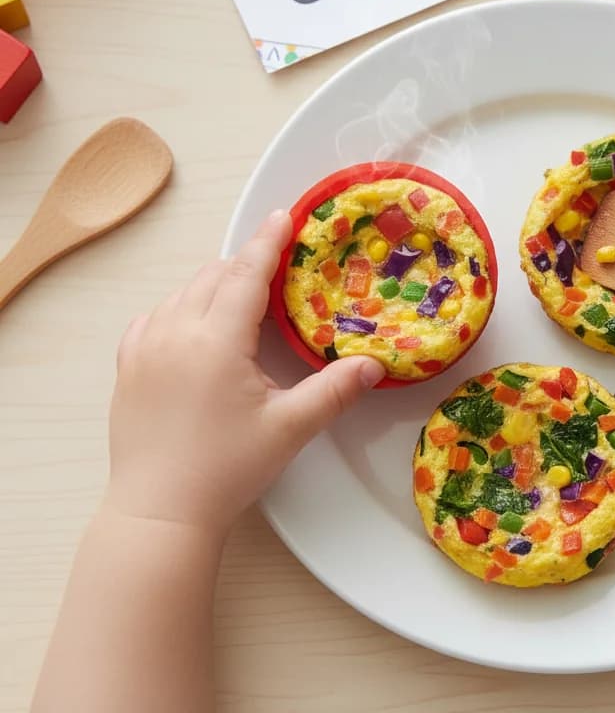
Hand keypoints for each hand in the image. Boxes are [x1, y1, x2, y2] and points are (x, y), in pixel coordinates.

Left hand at [107, 210, 384, 537]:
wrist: (159, 512)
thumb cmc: (226, 469)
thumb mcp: (289, 428)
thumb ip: (334, 390)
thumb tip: (375, 365)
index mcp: (216, 340)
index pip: (246, 273)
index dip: (268, 241)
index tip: (283, 215)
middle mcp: (175, 332)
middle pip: (214, 276)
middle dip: (246, 265)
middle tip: (277, 271)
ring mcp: (145, 348)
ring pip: (183, 293)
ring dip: (214, 286)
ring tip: (242, 302)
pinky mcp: (127, 367)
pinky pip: (154, 317)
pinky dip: (180, 308)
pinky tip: (194, 326)